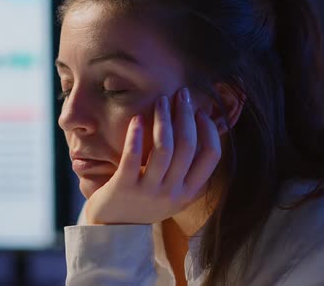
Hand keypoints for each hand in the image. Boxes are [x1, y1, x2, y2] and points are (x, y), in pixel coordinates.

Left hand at [85, 87, 221, 224]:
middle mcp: (173, 193)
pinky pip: (133, 158)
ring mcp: (149, 191)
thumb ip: (187, 170)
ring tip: (161, 101)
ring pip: (164, 149)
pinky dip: (136, 136)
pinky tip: (137, 119)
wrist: (112, 229)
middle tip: (181, 94)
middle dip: (186, 115)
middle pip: (188, 146)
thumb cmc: (144, 202)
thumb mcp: (173, 192)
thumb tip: (200, 131)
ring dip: (164, 120)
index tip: (201, 111)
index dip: (209, 130)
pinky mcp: (124, 188)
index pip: (211, 156)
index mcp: (189, 192)